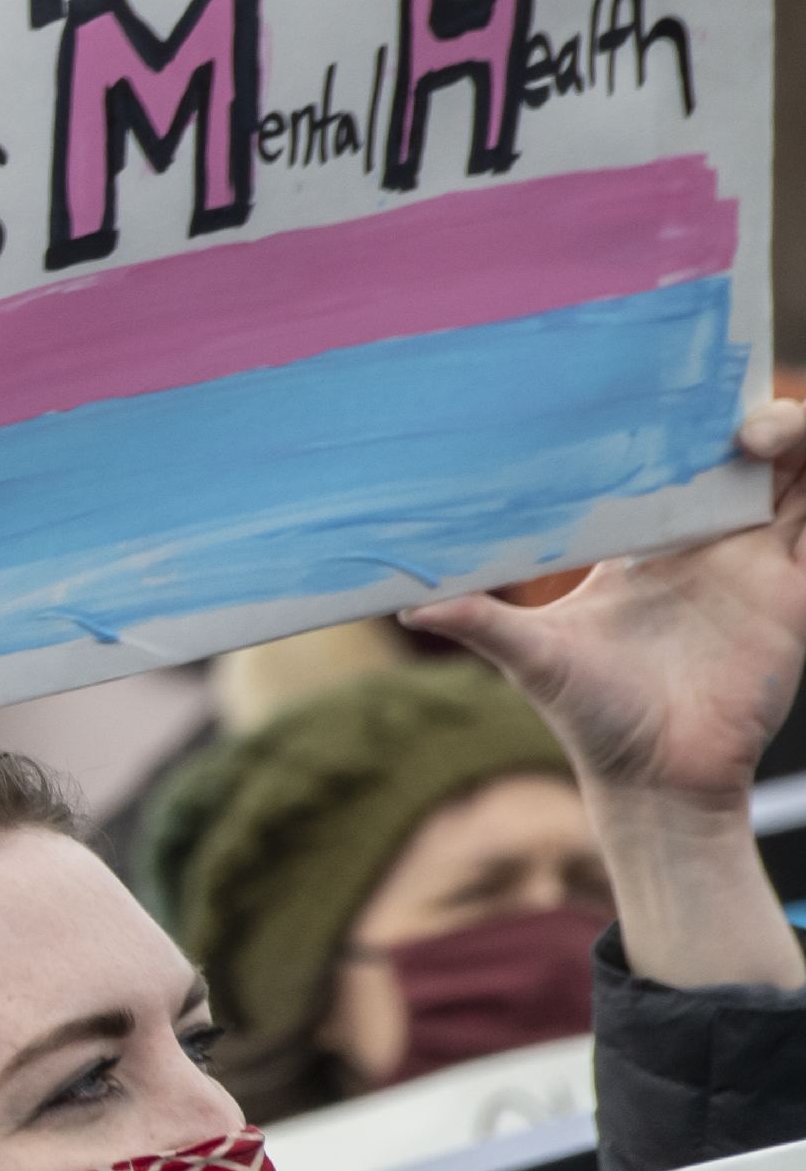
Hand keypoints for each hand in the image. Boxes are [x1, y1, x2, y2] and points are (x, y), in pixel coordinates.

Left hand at [406, 395, 805, 801]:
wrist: (656, 782)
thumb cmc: (590, 718)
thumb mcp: (532, 658)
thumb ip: (480, 621)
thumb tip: (405, 604)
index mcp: (645, 543)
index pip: (674, 462)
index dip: (683, 422)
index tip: (671, 388)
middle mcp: (704, 544)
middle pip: (748, 455)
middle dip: (751, 417)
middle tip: (731, 418)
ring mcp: (755, 566)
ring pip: (796, 477)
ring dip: (795, 438)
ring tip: (763, 432)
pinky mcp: (793, 596)